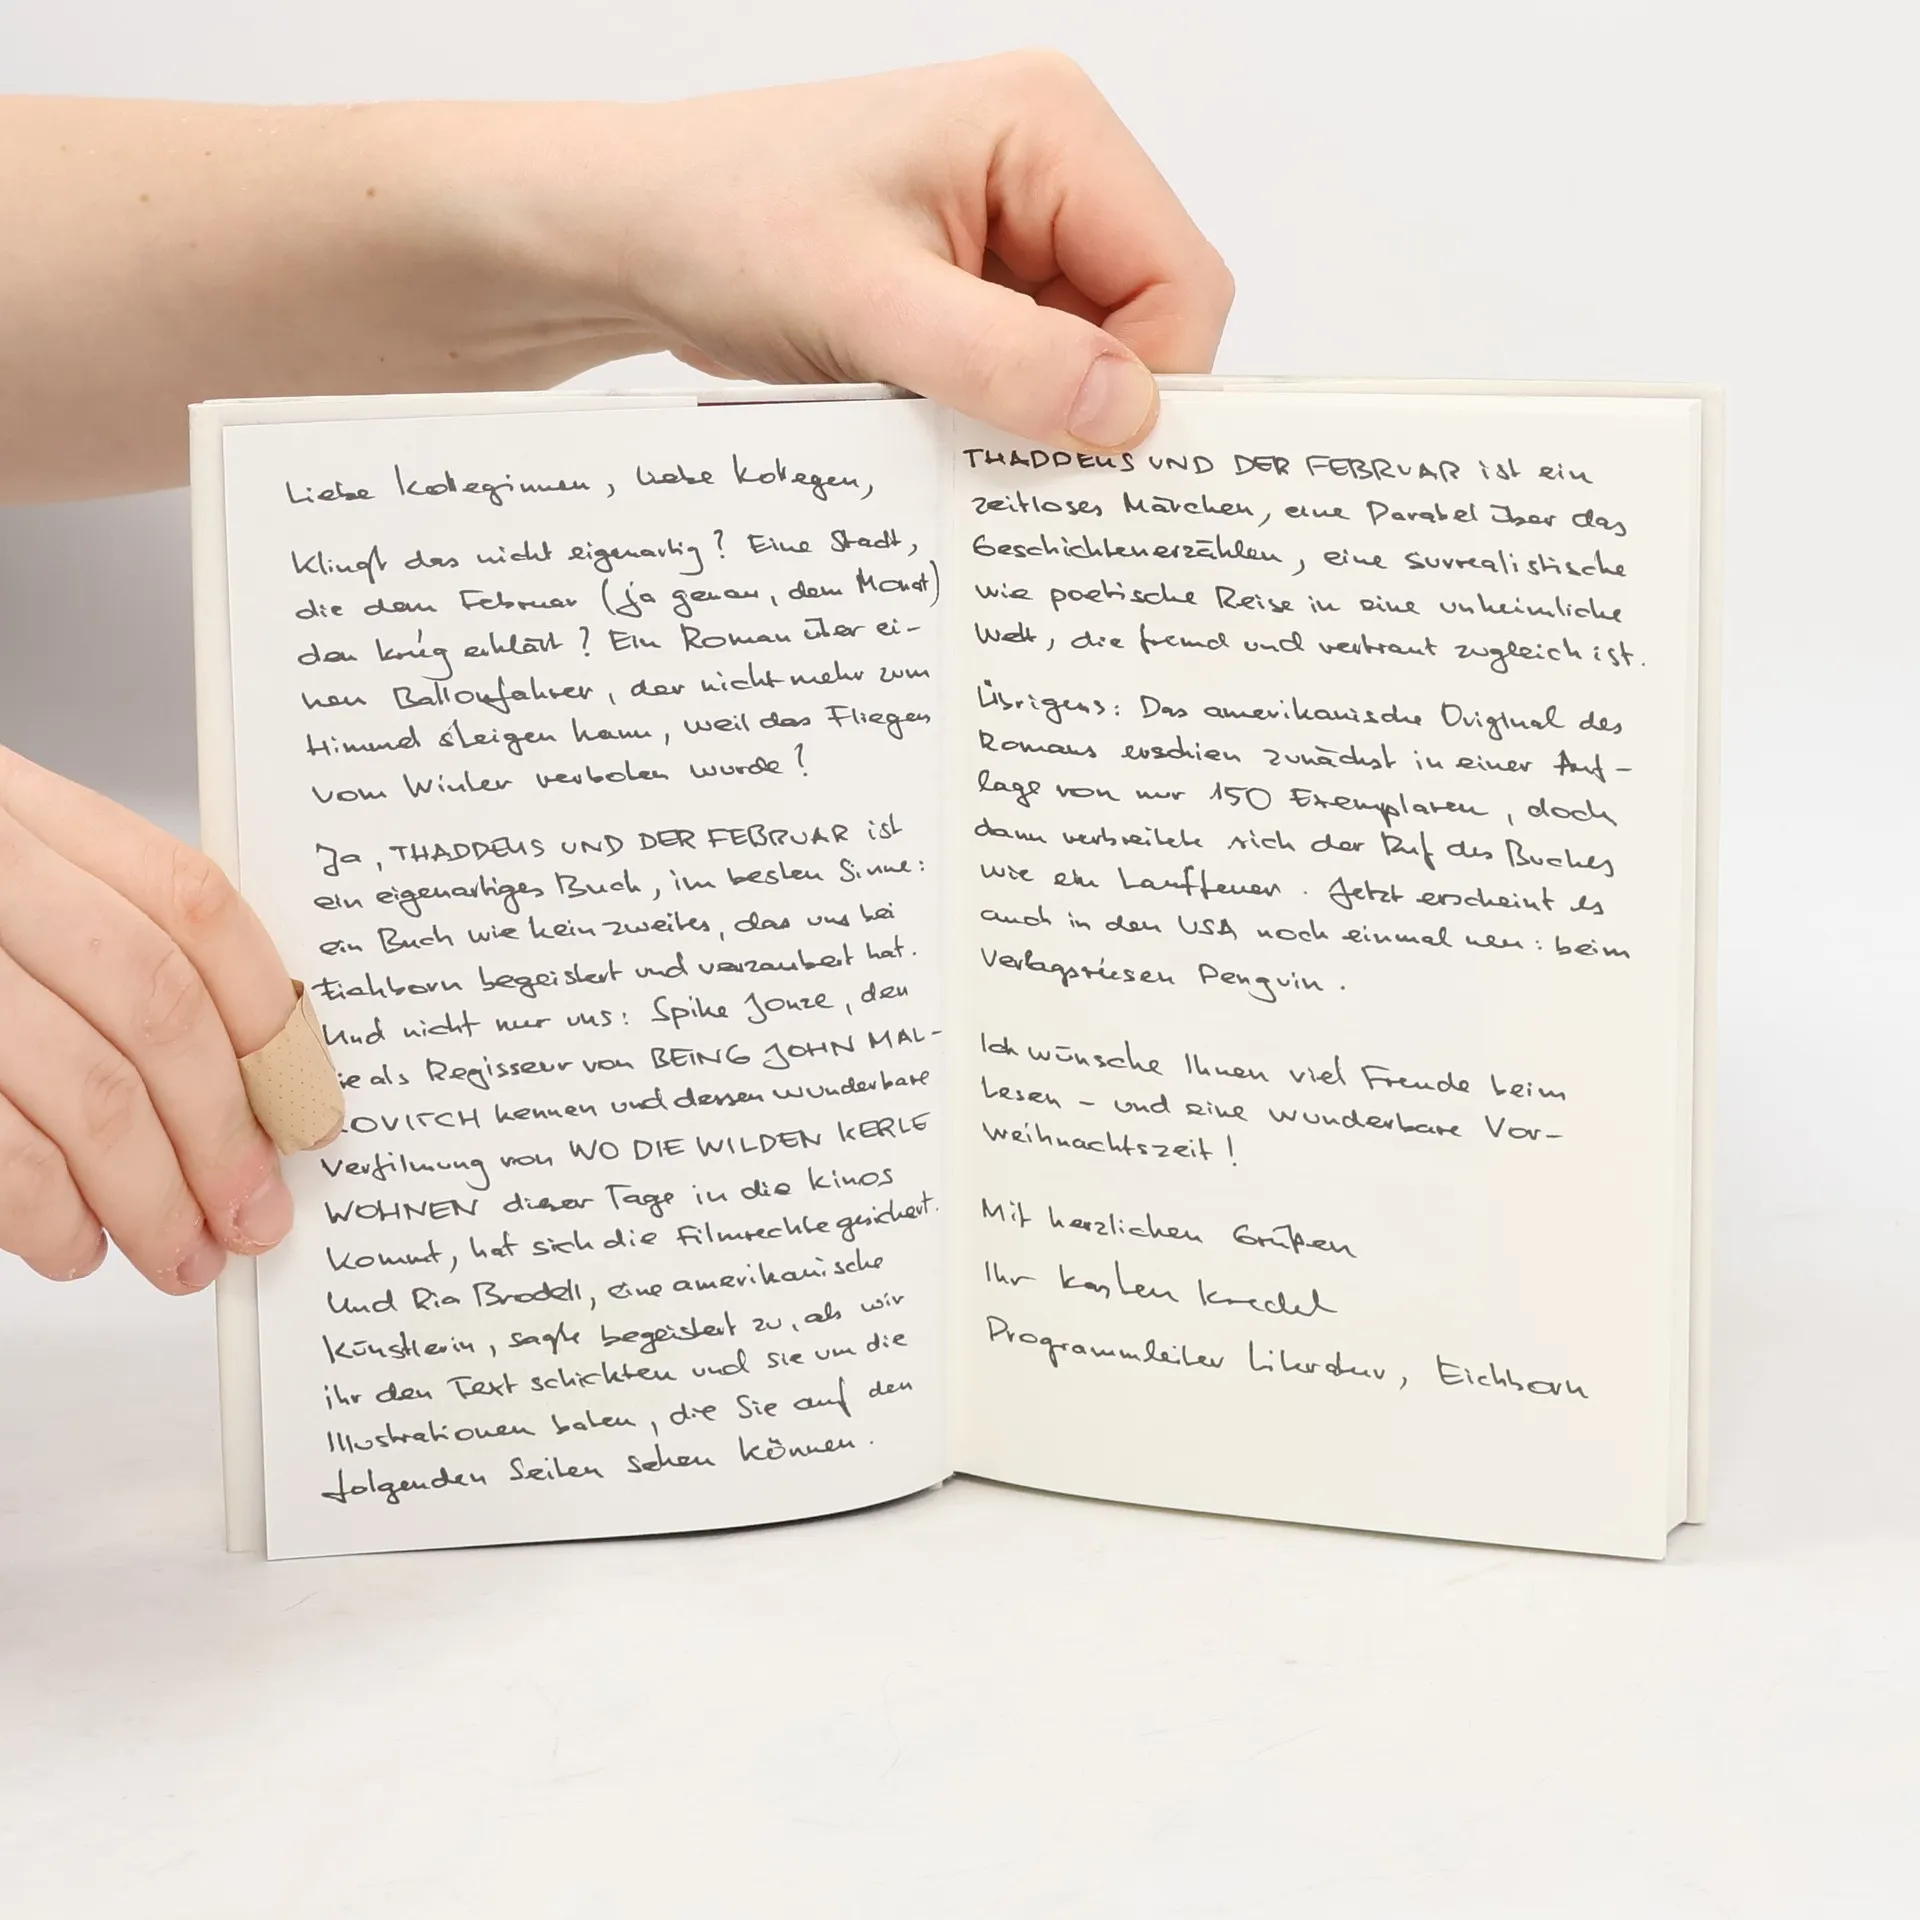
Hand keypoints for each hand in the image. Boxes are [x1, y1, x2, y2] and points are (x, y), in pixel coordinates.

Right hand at [0, 747, 300, 1291]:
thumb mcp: (0, 882)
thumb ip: (98, 941)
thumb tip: (242, 1079)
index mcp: (13, 809)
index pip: (191, 905)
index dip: (272, 1019)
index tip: (309, 1109)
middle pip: (154, 1010)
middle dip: (223, 1134)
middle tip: (254, 1214)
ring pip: (84, 1091)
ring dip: (152, 1196)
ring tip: (179, 1252)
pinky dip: (47, 1217)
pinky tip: (72, 1244)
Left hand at [526, 51, 1235, 449]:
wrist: (629, 235)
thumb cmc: (725, 225)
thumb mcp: (869, 305)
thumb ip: (1005, 363)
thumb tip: (1126, 416)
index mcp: (1049, 128)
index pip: (1179, 278)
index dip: (1150, 382)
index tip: (1083, 460)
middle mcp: (1050, 163)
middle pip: (1148, 319)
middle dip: (1090, 401)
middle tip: (1012, 461)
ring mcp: (1016, 222)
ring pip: (1092, 354)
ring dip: (1036, 412)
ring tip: (945, 422)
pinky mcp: (980, 277)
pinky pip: (1035, 365)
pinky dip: (1002, 412)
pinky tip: (936, 417)